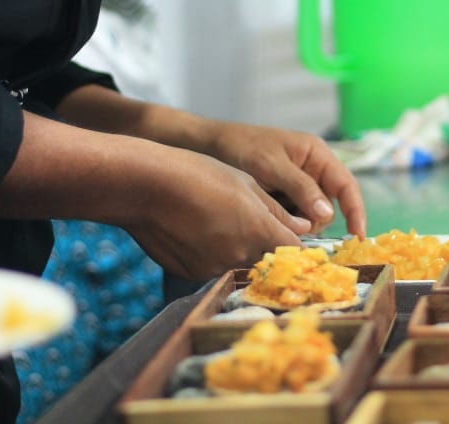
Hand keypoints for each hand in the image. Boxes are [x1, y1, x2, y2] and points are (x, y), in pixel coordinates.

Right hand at [124, 149, 313, 279]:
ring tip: (216, 220)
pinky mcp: (193, 274)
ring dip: (237, 250)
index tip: (293, 239)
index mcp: (259, 231)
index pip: (293, 252)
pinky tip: (197, 230)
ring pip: (239, 264)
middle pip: (266, 261)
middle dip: (265, 246)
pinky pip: (213, 268)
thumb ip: (277, 210)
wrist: (145, 186)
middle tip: (247, 222)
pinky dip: (212, 254)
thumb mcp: (246, 183)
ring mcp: (215, 269)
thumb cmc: (196, 174)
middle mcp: (240, 257)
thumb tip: (304, 226)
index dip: (296, 246)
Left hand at [203, 122, 365, 238]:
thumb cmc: (243, 147)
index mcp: (317, 154)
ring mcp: (301, 182)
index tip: (357, 237)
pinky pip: (296, 214)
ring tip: (272, 214)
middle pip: (330, 205)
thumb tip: (327, 214)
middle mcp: (314, 168)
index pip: (346, 185)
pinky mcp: (287, 194)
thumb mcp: (271, 166)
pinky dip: (286, 220)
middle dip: (314, 220)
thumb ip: (300, 188)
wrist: (212, 144)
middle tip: (290, 225)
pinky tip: (268, 214)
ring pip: (312, 214)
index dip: (355, 212)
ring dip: (297, 222)